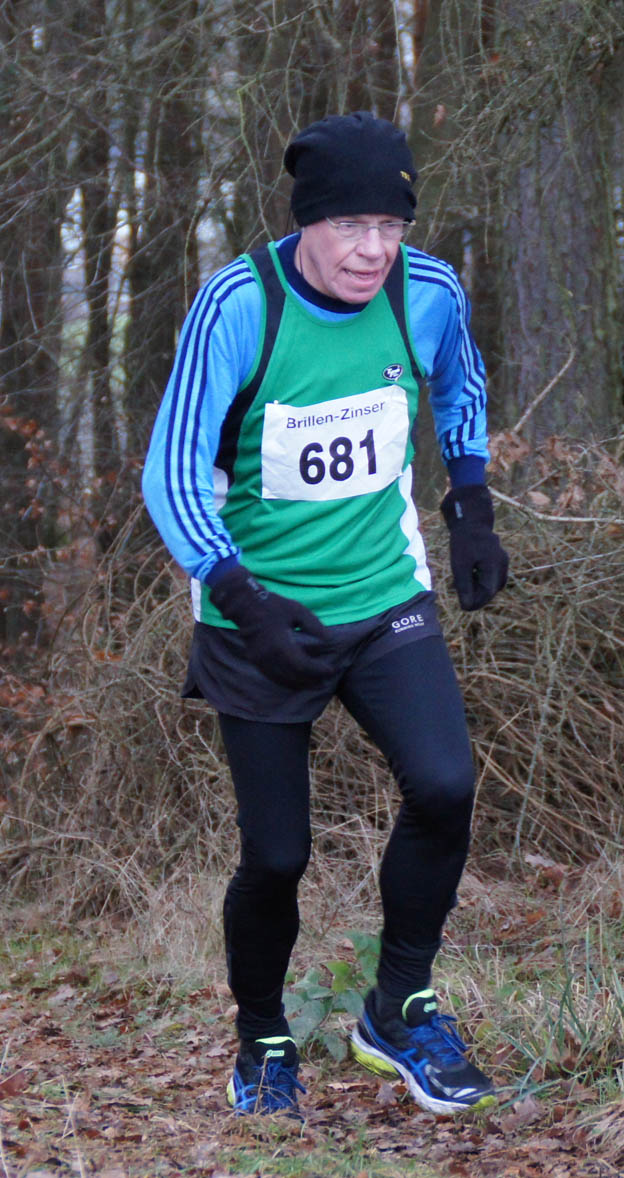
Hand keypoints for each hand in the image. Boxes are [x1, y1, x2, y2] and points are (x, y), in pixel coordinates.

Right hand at [209, 565, 332, 687]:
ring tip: (315, 684)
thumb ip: (314, 625)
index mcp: (281, 644)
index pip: (302, 665)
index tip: (330, 669)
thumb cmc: (273, 606)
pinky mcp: (255, 661)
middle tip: (326, 680)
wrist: (245, 605)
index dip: (318, 670)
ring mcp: (260, 660)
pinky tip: (297, 682)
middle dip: (312, 680)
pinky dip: (286, 682)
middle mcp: (269, 656)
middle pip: (294, 676)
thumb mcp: (297, 610)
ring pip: (283, 680)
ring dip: (300, 684)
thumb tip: (329, 639)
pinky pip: (273, 677)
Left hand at [440, 484, 507, 610]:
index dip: (476, 603)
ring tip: (466, 588)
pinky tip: (471, 578)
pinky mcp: (500, 560)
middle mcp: (502, 564)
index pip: (488, 592)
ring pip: (494, 584)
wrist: (471, 521)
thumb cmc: (463, 542)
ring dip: (481, 590)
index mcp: (494, 565)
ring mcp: (503, 561)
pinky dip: (484, 581)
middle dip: (478, 597)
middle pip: (492, 589)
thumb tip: (466, 606)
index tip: (464, 607)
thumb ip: (464, 586)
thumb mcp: (459, 565)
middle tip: (463, 600)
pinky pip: (494, 576)